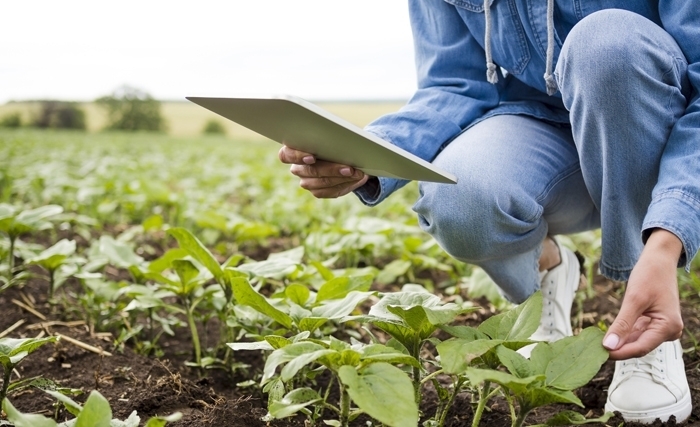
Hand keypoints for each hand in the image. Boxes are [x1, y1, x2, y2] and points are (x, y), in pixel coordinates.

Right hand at [278, 145, 369, 198]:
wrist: (344, 155)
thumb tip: (343, 139)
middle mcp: (297, 168)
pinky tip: (356, 179)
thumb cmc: (334, 140)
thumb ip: (331, 136)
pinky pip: (329, 192)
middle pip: (309, 171)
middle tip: (349, 168)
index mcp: (293, 150)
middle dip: (331, 169)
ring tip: (357, 173)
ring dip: (340, 179)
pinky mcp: (317, 191)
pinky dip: (345, 185)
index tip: (312, 157)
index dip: (297, 156)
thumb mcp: (333, 135)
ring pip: (319, 184)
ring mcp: (306, 181)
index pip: (286, 155)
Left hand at [603, 229, 683, 359]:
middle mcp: (668, 331)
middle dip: (618, 347)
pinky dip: (623, 333)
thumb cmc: (650, 275)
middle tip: (594, 349)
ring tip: (597, 343)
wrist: (658, 260)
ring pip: (636, 340)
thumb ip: (622, 324)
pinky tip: (608, 334)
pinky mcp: (654, 323)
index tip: (600, 353)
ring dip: (619, 341)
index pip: (641, 347)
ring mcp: (661, 328)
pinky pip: (636, 333)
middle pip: (639, 346)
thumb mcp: (634, 299)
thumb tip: (609, 345)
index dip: (620, 352)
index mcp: (668, 327)